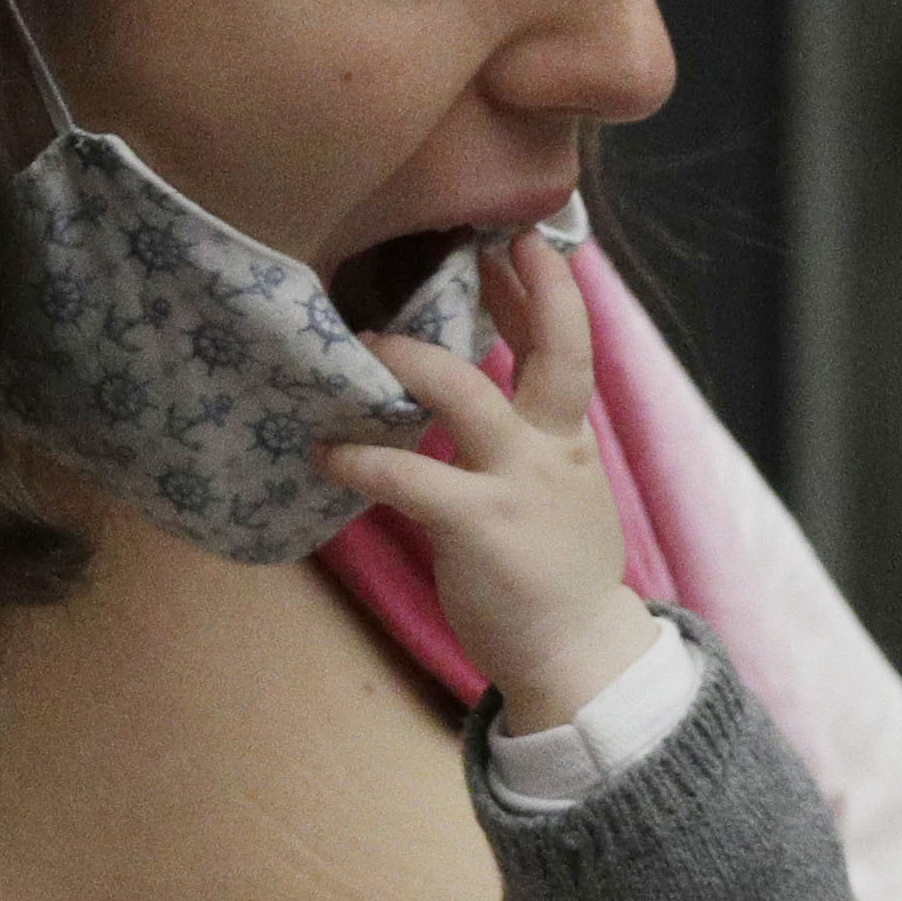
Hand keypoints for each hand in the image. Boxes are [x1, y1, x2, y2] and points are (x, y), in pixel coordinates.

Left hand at [317, 228, 651, 726]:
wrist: (576, 657)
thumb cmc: (553, 575)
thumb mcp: (559, 493)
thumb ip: (529, 441)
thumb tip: (481, 393)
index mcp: (570, 440)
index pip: (570, 346)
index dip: (545, 290)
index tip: (516, 243)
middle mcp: (553, 450)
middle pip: (556, 349)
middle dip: (523, 290)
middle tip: (480, 243)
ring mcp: (518, 485)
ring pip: (466, 395)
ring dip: (410, 361)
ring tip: (361, 344)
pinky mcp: (478, 527)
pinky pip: (409, 477)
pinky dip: (360, 460)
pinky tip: (325, 454)